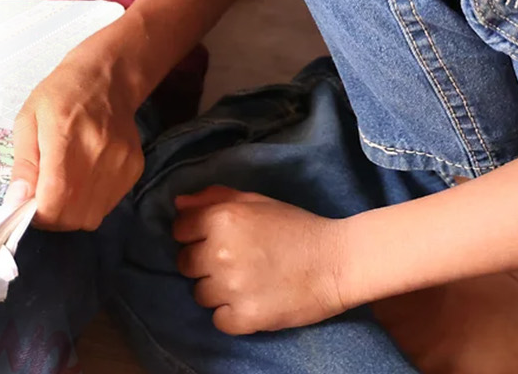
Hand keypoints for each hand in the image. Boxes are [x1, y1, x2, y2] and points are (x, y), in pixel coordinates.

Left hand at [10, 52, 143, 230]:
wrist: (106, 78)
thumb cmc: (59, 95)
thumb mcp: (28, 120)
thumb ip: (24, 164)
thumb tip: (17, 202)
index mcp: (64, 139)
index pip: (55, 200)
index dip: (38, 215)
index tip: (26, 208)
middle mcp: (97, 155)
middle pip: (74, 216)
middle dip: (52, 218)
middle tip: (40, 202)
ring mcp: (120, 165)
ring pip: (92, 217)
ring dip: (71, 214)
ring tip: (59, 191)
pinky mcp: (134, 170)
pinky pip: (107, 205)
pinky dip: (89, 204)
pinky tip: (80, 182)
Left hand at [173, 187, 350, 333]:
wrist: (339, 261)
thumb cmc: (297, 228)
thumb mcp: (256, 201)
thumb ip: (214, 197)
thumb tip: (178, 204)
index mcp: (221, 219)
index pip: (179, 230)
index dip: (195, 235)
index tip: (215, 240)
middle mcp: (220, 253)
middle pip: (185, 264)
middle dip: (204, 263)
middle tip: (233, 263)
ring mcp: (232, 287)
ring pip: (200, 294)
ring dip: (218, 291)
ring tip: (246, 283)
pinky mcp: (247, 317)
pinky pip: (219, 320)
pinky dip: (232, 316)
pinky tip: (250, 303)